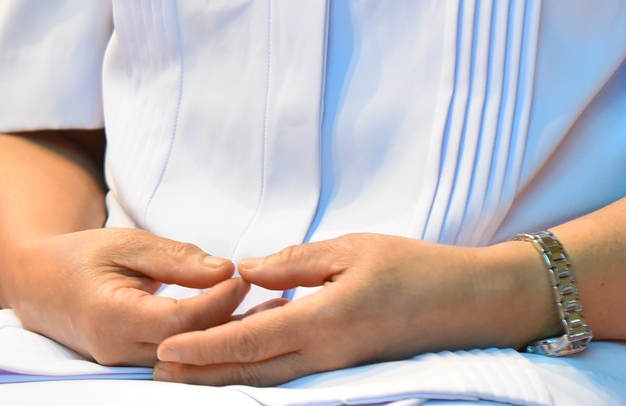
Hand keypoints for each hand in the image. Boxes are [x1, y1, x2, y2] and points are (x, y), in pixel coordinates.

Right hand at [8, 227, 246, 367]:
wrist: (36, 284)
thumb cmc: (81, 256)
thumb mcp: (126, 243)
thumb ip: (175, 257)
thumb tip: (225, 270)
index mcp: (112, 316)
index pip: (181, 320)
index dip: (218, 300)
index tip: (242, 276)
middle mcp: (117, 350)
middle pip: (189, 346)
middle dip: (228, 322)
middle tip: (262, 295)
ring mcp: (121, 363)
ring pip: (185, 359)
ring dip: (219, 335)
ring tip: (251, 308)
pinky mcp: (129, 365)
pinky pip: (174, 359)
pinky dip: (200, 340)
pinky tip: (223, 320)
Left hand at [152, 234, 558, 387]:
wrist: (468, 303)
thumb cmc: (415, 268)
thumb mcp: (352, 248)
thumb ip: (296, 262)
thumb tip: (246, 269)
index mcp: (323, 322)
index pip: (249, 340)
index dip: (204, 348)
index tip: (165, 352)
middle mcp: (325, 354)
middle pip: (250, 371)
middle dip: (201, 373)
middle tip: (157, 374)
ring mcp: (336, 365)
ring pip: (267, 378)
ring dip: (224, 377)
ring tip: (185, 373)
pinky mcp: (345, 365)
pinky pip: (291, 372)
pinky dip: (257, 368)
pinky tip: (239, 357)